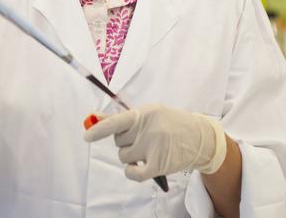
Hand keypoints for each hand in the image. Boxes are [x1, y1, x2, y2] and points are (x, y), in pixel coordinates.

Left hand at [84, 104, 226, 181]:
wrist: (199, 138)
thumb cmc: (169, 123)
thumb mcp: (148, 114)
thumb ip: (121, 118)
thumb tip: (94, 118)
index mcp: (144, 113)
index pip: (116, 122)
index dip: (99, 129)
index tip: (86, 136)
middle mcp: (147, 130)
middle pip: (118, 141)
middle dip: (125, 140)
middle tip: (141, 137)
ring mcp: (153, 148)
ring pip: (123, 156)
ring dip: (130, 155)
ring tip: (146, 148)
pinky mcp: (158, 165)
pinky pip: (132, 173)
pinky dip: (131, 171)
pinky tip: (137, 165)